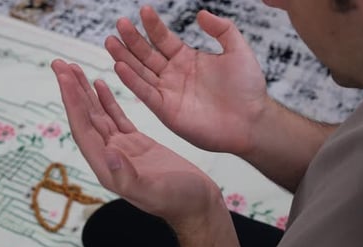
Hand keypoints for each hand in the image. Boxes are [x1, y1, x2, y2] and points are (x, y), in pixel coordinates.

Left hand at [51, 60, 221, 227]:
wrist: (197, 204)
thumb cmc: (179, 202)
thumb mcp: (153, 191)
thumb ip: (128, 176)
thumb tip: (107, 154)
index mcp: (108, 168)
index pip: (84, 130)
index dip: (72, 103)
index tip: (63, 77)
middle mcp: (109, 156)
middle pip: (85, 118)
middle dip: (71, 91)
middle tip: (59, 64)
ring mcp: (123, 148)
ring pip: (99, 115)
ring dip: (85, 92)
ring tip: (73, 69)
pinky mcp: (137, 143)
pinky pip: (116, 117)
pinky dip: (106, 101)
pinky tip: (99, 85)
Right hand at [105, 6, 267, 154]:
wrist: (252, 121)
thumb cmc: (247, 88)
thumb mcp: (237, 50)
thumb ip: (222, 29)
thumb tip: (200, 13)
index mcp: (187, 59)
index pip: (164, 39)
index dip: (153, 26)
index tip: (144, 10)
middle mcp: (174, 75)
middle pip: (147, 54)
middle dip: (133, 39)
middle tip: (120, 23)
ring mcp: (168, 92)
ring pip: (141, 72)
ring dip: (125, 57)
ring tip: (111, 41)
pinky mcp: (166, 110)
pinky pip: (145, 93)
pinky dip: (132, 80)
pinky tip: (119, 66)